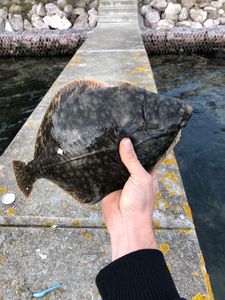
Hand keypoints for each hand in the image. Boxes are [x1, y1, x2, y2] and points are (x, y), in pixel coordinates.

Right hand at [102, 138, 157, 260]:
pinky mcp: (109, 184)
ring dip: (112, 155)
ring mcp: (121, 179)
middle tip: (117, 130)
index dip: (141, 144)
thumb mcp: (140, 178)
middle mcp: (134, 174)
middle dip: (124, 147)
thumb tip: (125, 141)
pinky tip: (97, 153)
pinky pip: (105, 172)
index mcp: (148, 172)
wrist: (125, 223)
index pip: (146, 154)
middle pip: (129, 157)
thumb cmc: (140, 202)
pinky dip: (102, 165)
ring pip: (116, 164)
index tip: (135, 129)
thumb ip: (132, 160)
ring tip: (106, 138)